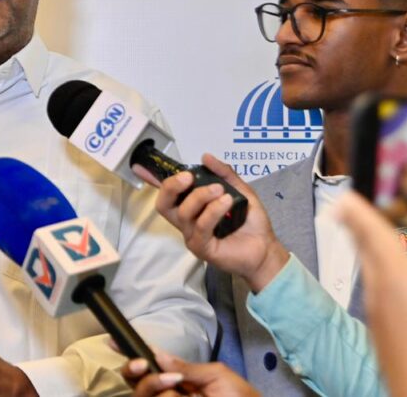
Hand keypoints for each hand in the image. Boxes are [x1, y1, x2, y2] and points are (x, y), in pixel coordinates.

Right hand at [123, 350, 257, 396]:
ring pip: (141, 394)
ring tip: (176, 385)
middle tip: (145, 365)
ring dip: (154, 386)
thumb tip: (158, 354)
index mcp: (179, 380)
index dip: (131, 355)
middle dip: (135, 370)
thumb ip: (188, 366)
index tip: (114, 342)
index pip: (148, 367)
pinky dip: (164, 395)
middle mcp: (169, 394)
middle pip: (134, 381)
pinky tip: (177, 394)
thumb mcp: (218, 376)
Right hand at [134, 154, 287, 291]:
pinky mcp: (202, 248)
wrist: (266, 249)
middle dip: (171, 186)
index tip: (139, 166)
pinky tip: (227, 202)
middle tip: (189, 177)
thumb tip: (205, 157)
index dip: (152, 180)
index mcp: (191, 207)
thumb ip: (224, 174)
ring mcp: (192, 235)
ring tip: (221, 192)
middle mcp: (186, 221)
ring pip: (183, 212)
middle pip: (163, 204)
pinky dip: (212, 210)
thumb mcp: (240, 191)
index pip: (167, 193)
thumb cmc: (250, 223)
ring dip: (201, 196)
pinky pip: (200, 226)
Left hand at [336, 192, 406, 396]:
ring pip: (368, 271)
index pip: (373, 235)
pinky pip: (375, 291)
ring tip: (361, 233)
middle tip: (343, 207)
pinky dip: (376, 273)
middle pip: (365, 250)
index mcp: (397, 280)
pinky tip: (383, 278)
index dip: (359, 212)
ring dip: (365, 249)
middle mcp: (379, 292)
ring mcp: (377, 314)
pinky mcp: (381, 332)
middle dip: (356, 226)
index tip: (344, 196)